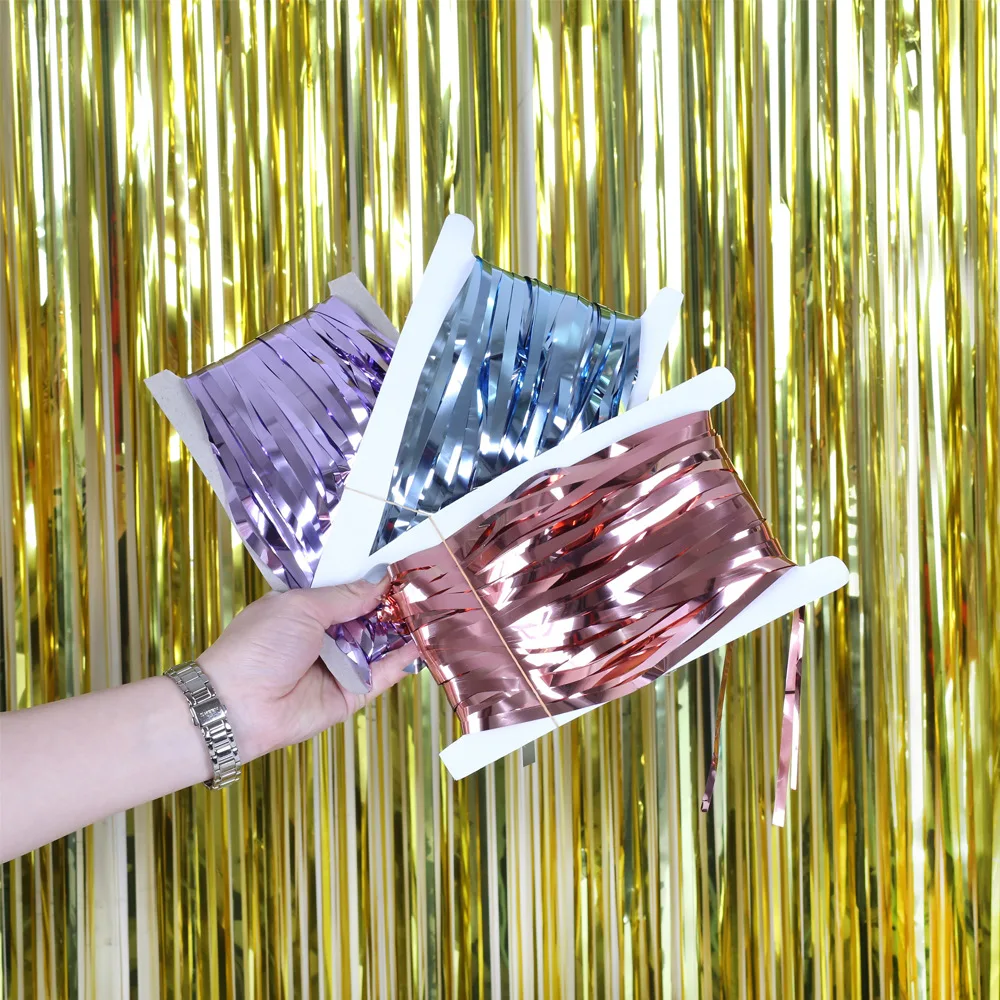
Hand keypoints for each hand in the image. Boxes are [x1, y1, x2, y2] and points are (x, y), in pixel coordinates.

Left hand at [197, 580, 414, 761]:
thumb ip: (347, 596)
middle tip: (427, 586)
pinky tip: (423, 640)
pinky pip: (383, 675)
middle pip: (369, 617)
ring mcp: (340, 666)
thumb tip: (381, 579)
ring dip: (403, 629)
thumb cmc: (259, 646)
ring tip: (433, 608)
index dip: (373, 580)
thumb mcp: (302, 607)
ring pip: (380, 644)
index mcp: (307, 609)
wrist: (237, 705)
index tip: (402, 566)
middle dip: (394, 604)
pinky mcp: (351, 695)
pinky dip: (403, 659)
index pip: (348, 590)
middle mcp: (325, 636)